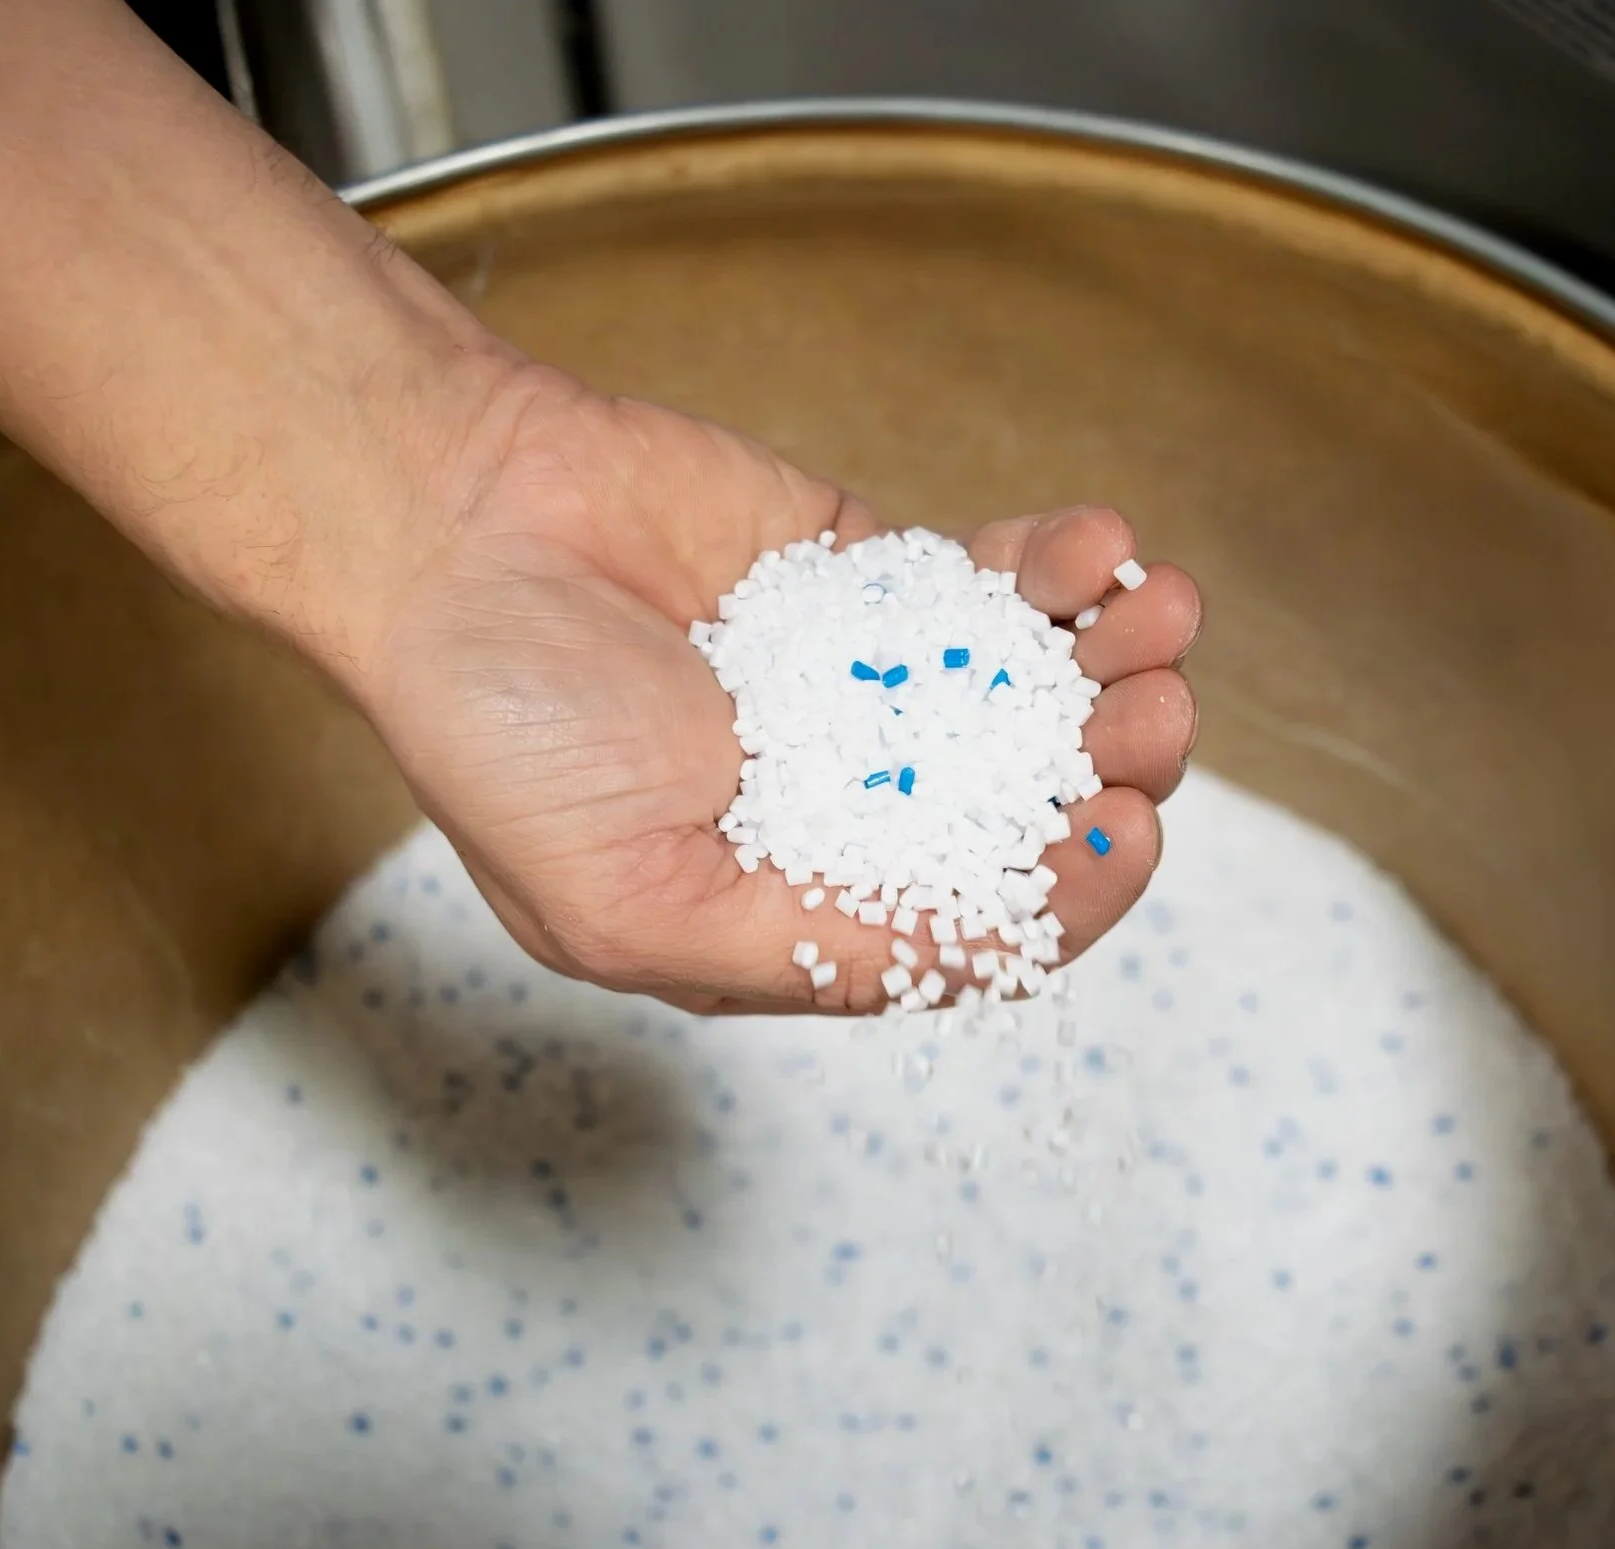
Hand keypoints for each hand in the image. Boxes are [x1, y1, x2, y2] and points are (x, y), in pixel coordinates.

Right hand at [356, 364, 1203, 1012]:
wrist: (451, 527)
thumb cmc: (502, 732)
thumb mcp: (632, 907)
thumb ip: (805, 947)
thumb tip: (980, 954)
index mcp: (788, 910)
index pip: (964, 926)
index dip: (1062, 892)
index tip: (1125, 832)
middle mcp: (841, 808)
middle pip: (1022, 806)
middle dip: (1111, 762)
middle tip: (1158, 715)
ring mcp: (866, 689)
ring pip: (1029, 690)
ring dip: (1113, 656)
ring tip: (1164, 615)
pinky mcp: (872, 581)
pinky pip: (992, 583)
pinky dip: (1059, 564)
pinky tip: (1103, 543)